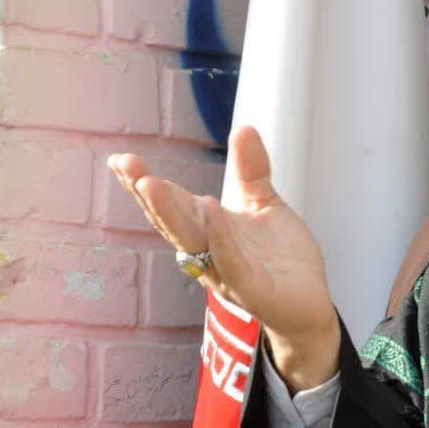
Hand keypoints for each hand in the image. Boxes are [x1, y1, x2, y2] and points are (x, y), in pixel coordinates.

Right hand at [108, 126, 339, 390]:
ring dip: (171, 214)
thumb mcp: (263, 204)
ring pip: (192, 241)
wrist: (308, 302)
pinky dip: (219, 236)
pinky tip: (210, 209)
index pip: (172, 204)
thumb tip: (243, 126)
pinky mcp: (251, 289)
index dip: (144, 184)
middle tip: (128, 166)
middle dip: (149, 195)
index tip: (120, 159)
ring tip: (152, 183)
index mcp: (207, 230)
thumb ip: (251, 169)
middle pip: (172, 221)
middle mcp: (207, 252)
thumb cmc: (279, 257)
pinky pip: (230, 261)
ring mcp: (226, 272)